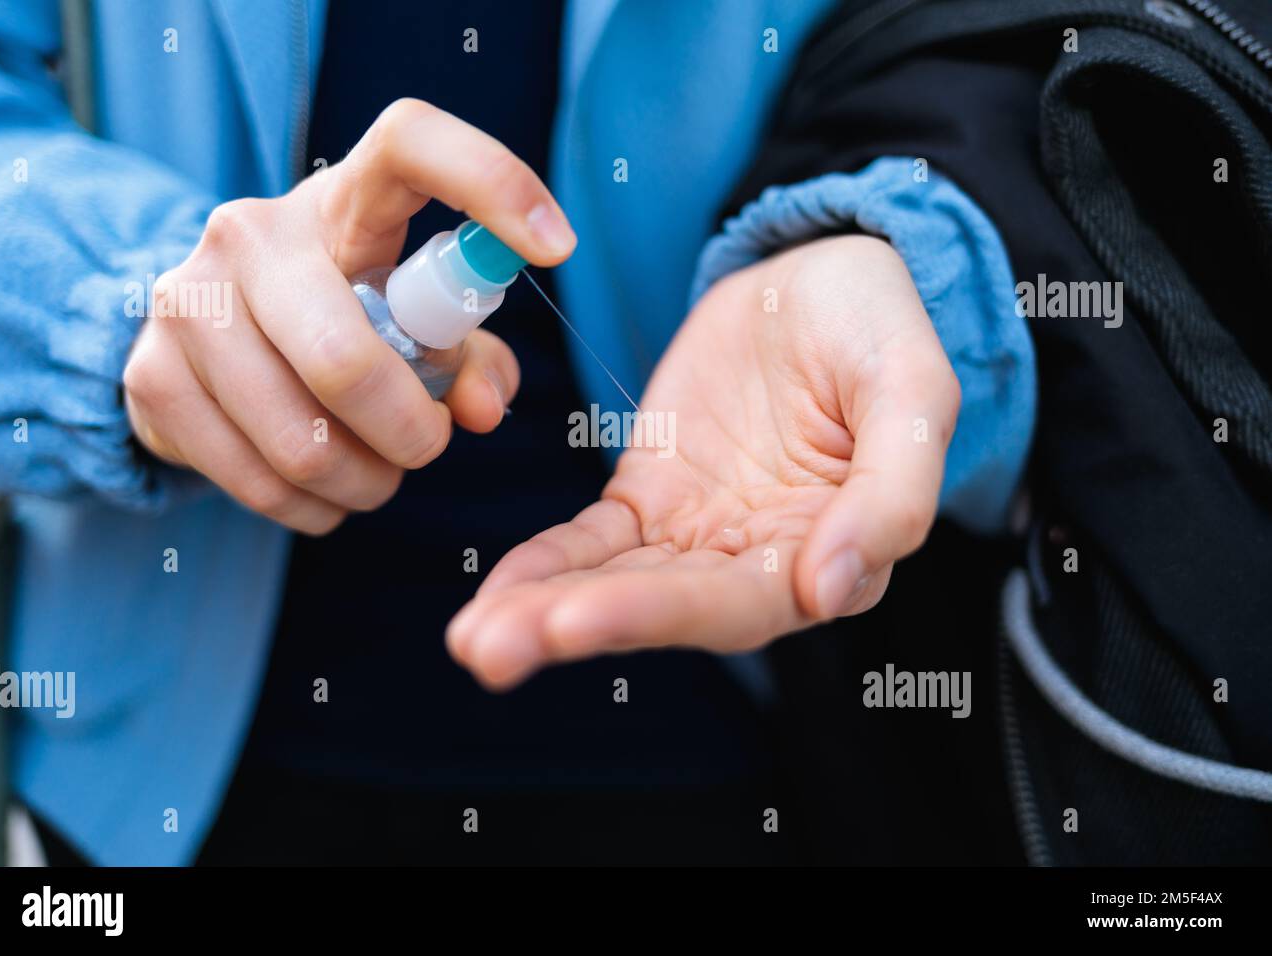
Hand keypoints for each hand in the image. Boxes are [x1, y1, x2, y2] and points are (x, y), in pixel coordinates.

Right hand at [123, 99, 575, 532]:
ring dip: (364, 483)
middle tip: (425, 444)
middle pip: (346, 361)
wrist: (204, 336)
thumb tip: (480, 410)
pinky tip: (321, 490)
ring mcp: (186, 301)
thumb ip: (470, 358)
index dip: (491, 181)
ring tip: (375, 473)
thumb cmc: (340, 320)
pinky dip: (311, 508)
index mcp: (340, 202)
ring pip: (302, 445)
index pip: (411, 145)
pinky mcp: (150, 377)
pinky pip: (257, 483)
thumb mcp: (411, 321)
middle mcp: (251, 234)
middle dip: (409, 434)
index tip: (557, 244)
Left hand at [447, 235, 959, 688]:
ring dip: (543, 612)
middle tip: (490, 649)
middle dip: (576, 627)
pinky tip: (494, 593)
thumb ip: (893, 494)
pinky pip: (592, 542)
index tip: (578, 621)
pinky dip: (544, 566)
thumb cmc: (880, 330)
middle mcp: (761, 561)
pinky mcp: (653, 497)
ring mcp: (700, 532)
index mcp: (833, 551)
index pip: (744, 603)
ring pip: (619, 585)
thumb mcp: (912, 392)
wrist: (821, 274)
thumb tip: (829, 592)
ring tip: (472, 640)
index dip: (661, 614)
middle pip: (666, 609)